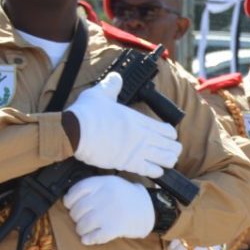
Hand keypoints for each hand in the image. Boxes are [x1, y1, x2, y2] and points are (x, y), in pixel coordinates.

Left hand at [65, 174, 155, 245]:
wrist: (149, 209)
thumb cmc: (126, 196)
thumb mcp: (112, 183)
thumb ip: (93, 187)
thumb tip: (69, 200)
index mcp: (103, 183)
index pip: (76, 191)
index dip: (69, 200)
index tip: (70, 205)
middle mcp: (104, 197)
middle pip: (77, 210)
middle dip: (76, 217)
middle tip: (80, 219)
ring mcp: (109, 213)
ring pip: (83, 224)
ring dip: (80, 229)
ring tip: (84, 230)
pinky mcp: (114, 228)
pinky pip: (94, 237)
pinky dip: (88, 239)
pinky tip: (87, 239)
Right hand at [66, 72, 181, 176]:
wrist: (75, 131)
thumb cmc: (87, 113)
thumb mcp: (101, 93)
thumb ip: (112, 86)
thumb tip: (116, 77)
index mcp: (139, 119)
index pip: (167, 130)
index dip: (170, 134)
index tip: (167, 135)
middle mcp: (143, 136)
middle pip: (171, 146)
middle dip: (173, 149)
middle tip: (170, 150)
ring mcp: (138, 151)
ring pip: (166, 160)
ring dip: (168, 161)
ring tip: (166, 162)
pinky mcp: (129, 164)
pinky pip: (151, 171)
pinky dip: (156, 172)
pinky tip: (156, 172)